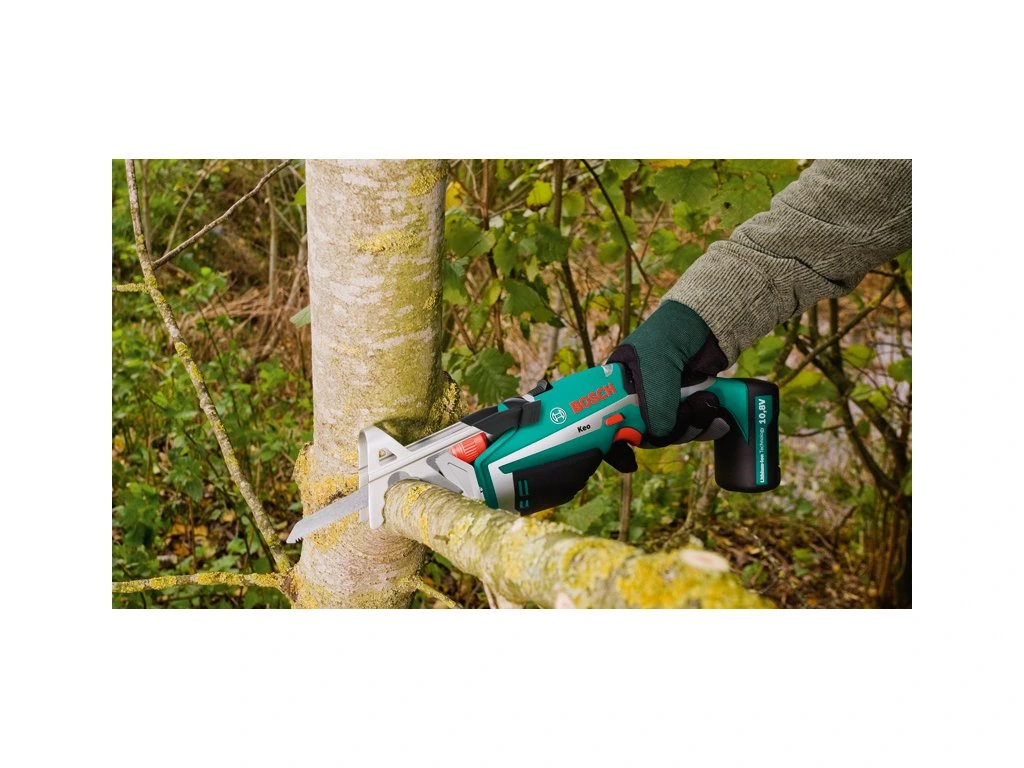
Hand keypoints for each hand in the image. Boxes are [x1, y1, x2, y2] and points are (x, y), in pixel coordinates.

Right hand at [607, 300, 728, 448]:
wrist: (708, 322)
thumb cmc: (669, 336)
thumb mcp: (654, 371)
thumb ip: (654, 407)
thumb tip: (661, 437)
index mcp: (617, 386)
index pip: (608, 423)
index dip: (615, 443)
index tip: (627, 459)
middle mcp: (638, 397)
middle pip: (645, 434)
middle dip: (667, 433)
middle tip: (682, 421)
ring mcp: (664, 400)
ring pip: (671, 433)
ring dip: (692, 427)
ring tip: (706, 406)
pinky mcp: (688, 403)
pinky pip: (692, 426)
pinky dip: (706, 425)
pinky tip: (718, 419)